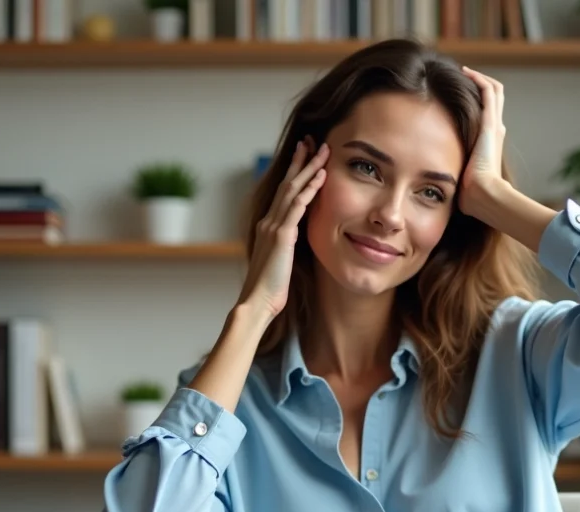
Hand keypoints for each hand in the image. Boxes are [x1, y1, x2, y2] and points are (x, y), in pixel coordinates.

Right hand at [239, 139, 328, 318]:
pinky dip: (309, 189)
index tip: (305, 156)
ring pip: (292, 188)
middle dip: (300, 160)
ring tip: (323, 150)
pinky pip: (297, 206)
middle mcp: (268, 221)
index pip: (283, 193)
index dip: (294, 173)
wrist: (257, 302)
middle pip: (286, 183)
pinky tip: (321, 176)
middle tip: (312, 141)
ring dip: (309, 167)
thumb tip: (295, 241)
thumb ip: (286, 246)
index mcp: (268, 226)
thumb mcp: (279, 261)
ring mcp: (274, 226)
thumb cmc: (269, 289)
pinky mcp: (281, 236)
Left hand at [459, 66, 508, 219]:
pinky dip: (478, 79)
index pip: (487, 115)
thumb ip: (452, 173)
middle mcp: (495, 130)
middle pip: (494, 99)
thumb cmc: (471, 193)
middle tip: (461, 79)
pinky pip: (488, 91)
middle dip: (478, 86)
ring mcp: (494, 125)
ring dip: (479, 78)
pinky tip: (466, 72)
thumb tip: (434, 181)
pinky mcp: (490, 122)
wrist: (483, 194)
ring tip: (463, 71)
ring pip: (494, 91)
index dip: (476, 104)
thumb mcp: (460, 178)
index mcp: (490, 143)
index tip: (458, 97)